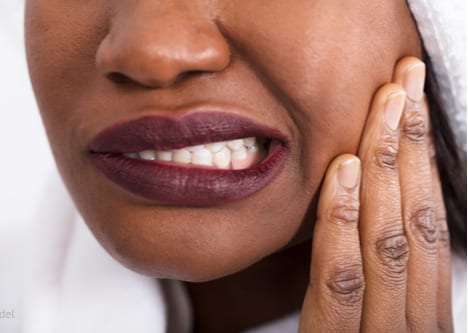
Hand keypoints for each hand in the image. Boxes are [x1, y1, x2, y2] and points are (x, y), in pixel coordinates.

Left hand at [298, 57, 452, 331]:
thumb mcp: (371, 325)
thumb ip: (371, 279)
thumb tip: (366, 210)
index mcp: (421, 311)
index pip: (425, 222)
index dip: (423, 160)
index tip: (411, 105)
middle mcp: (413, 320)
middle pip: (415, 217)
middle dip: (411, 144)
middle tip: (404, 80)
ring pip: (391, 237)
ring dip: (389, 165)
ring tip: (386, 105)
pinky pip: (343, 278)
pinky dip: (346, 220)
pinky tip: (348, 171)